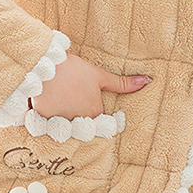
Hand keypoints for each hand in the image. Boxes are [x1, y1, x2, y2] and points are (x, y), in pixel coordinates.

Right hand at [31, 53, 151, 118]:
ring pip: (67, 126)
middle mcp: (81, 123)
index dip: (92, 110)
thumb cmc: (74, 69)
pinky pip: (51, 127)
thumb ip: (122, 83)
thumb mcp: (99, 75)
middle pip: (83, 125)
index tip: (84, 102)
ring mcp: (62, 124)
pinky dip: (50, 119)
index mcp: (95, 113)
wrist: (44, 66)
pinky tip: (49, 105)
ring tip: (60, 101)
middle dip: (79, 116)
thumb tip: (148, 80)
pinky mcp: (45, 123)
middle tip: (70, 99)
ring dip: (65, 117)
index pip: (99, 121)